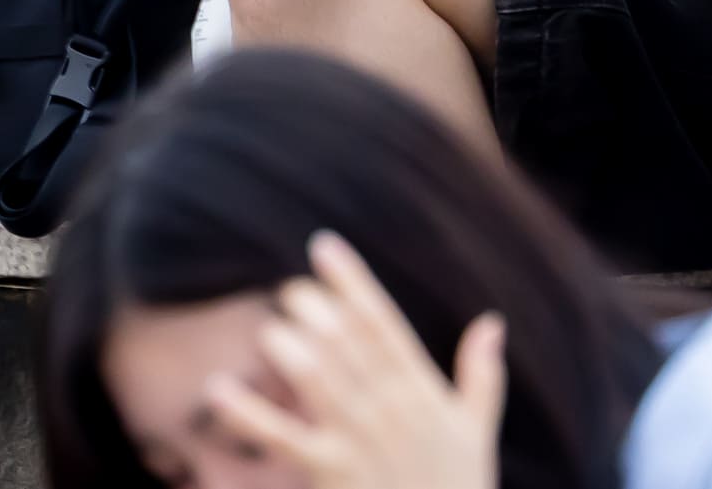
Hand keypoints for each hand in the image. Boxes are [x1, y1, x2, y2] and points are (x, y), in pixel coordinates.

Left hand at [202, 231, 503, 488]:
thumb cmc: (457, 485)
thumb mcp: (477, 427)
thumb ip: (482, 372)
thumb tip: (491, 322)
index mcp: (420, 389)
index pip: (383, 321)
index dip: (352, 281)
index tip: (324, 247)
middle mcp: (389, 406)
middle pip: (347, 343)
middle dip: (316, 308)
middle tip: (288, 287)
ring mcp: (358, 439)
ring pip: (320, 381)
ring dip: (291, 349)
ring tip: (271, 327)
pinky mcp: (331, 472)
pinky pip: (283, 438)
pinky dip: (248, 414)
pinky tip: (220, 389)